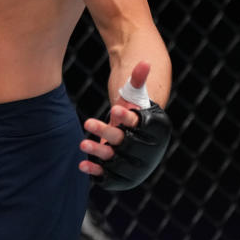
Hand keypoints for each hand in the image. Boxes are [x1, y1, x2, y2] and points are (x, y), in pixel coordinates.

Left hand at [78, 61, 149, 177]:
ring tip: (83, 143)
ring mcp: (137, 166)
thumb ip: (137, 80)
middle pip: (128, 143)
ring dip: (99, 153)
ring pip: (117, 161)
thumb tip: (144, 62)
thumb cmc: (134, 109)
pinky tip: (82, 164)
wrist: (133, 133)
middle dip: (107, 133)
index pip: (144, 126)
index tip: (115, 110)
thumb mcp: (135, 94)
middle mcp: (151, 152)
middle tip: (87, 121)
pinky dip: (96, 172)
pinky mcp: (123, 177)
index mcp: (157, 130)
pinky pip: (109, 177)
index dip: (129, 119)